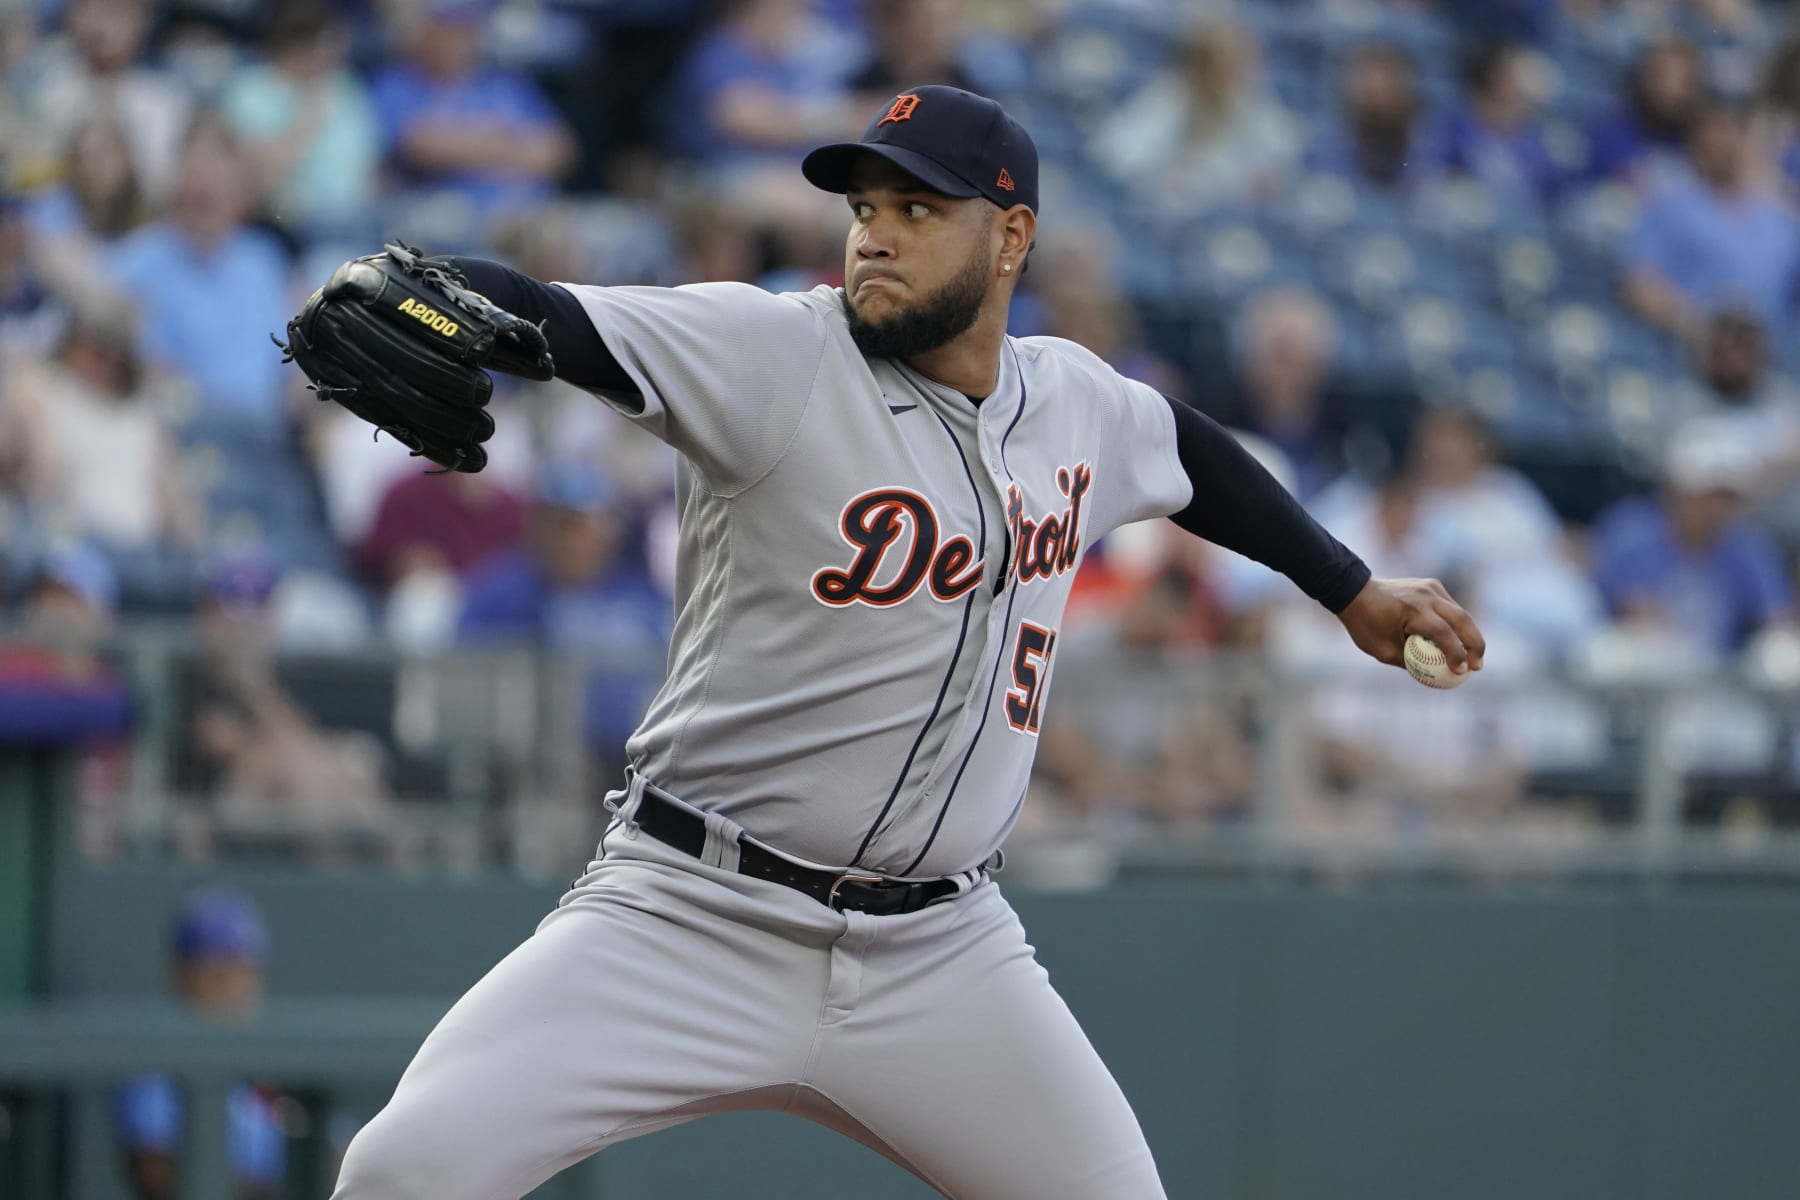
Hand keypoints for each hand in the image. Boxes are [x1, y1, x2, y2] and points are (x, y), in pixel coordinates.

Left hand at [1336, 576, 1485, 675]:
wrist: (1354, 592)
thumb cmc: (1365, 624)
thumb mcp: (1383, 651)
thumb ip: (1410, 661)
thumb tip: (1435, 674)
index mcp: (1413, 610)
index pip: (1443, 633)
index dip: (1456, 654)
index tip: (1461, 671)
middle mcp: (1426, 595)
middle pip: (1463, 619)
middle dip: (1475, 644)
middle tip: (1478, 666)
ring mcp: (1431, 587)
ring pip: (1460, 612)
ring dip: (1469, 634)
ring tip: (1473, 657)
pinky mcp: (1432, 585)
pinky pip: (1450, 607)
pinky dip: (1457, 624)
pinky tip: (1458, 641)